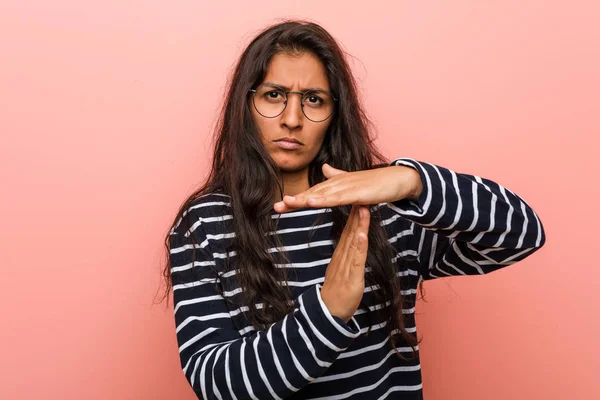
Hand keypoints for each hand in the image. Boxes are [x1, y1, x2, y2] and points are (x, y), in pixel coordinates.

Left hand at [273, 164, 422, 212]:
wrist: (397, 179)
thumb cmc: (375, 182)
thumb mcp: (352, 182)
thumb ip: (338, 176)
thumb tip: (325, 168)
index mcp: (336, 184)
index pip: (312, 193)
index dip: (296, 199)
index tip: (279, 206)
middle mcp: (338, 184)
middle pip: (313, 193)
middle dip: (294, 200)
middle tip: (276, 206)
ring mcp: (347, 187)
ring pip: (322, 195)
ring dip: (304, 199)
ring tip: (287, 202)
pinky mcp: (357, 193)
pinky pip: (338, 198)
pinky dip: (324, 200)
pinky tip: (311, 202)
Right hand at [320, 205, 369, 322]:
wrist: (328, 314)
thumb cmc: (337, 294)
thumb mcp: (341, 271)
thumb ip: (346, 257)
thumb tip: (353, 243)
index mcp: (341, 254)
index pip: (348, 230)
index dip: (354, 213)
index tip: (358, 196)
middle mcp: (342, 257)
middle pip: (350, 231)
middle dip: (356, 212)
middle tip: (361, 192)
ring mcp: (346, 266)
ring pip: (353, 242)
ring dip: (358, 224)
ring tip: (363, 207)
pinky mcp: (352, 278)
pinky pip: (356, 260)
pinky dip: (359, 246)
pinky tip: (362, 235)